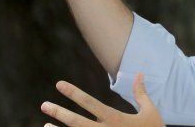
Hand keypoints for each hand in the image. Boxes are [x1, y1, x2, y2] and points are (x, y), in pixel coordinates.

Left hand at [41, 72, 164, 126]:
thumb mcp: (150, 112)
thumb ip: (141, 93)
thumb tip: (139, 73)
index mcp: (116, 119)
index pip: (90, 103)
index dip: (74, 93)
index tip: (59, 85)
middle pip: (78, 122)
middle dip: (60, 113)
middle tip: (44, 105)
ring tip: (45, 126)